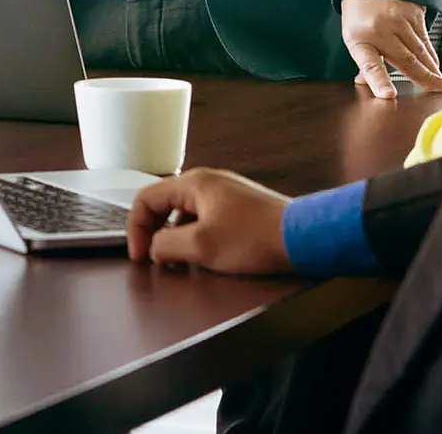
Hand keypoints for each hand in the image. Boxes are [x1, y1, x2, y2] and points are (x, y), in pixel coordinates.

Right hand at [126, 168, 292, 274]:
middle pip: (165, 203)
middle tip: (157, 259)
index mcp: (193, 183)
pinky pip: (207, 217)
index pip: (146, 199)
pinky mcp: (243, 206)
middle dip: (155, 232)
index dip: (135, 228)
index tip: (140, 255)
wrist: (306, 238)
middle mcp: (207, 181)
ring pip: (186, 212)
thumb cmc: (253, 239)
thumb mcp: (201, 247)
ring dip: (177, 236)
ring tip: (182, 260)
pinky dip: (198, 234)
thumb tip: (155, 248)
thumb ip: (167, 246)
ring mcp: (227, 192)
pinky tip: (209, 254)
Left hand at [341, 0, 441, 98]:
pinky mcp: (413, 15)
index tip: (387, 95)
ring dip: (431, 68)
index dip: (378, 80)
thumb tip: (366, 84)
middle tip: (438, 90)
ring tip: (439, 82)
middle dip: (424, 78)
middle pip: (405, 60)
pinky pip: (425, 39)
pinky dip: (431, 53)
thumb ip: (364, 60)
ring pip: (420, 51)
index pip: (368, 63)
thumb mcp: (354, 35)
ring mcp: (398, 21)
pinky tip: (435, 63)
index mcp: (359, 38)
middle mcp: (379, 30)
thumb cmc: (360, 11)